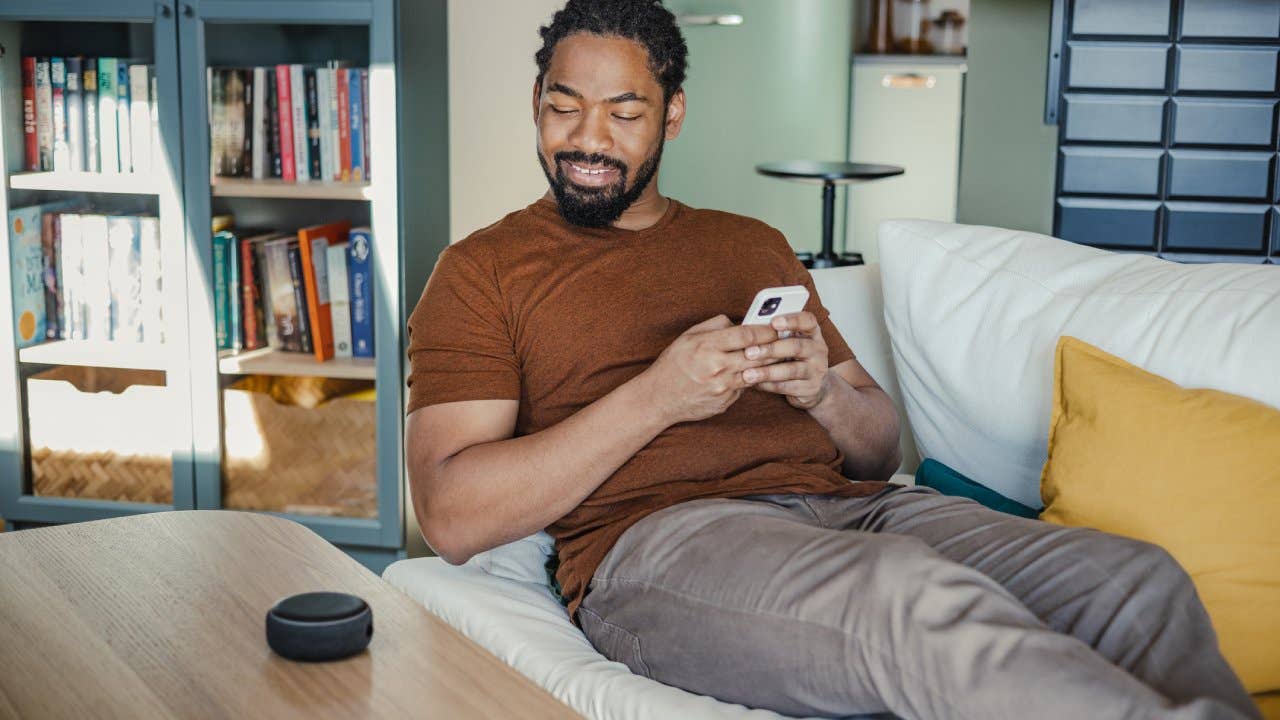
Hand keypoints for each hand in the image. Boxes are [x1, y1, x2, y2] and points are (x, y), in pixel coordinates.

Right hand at [639, 314, 781, 424]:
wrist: (659, 398)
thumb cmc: (673, 364)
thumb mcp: (688, 336)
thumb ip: (715, 325)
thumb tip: (738, 322)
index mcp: (708, 346)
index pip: (746, 335)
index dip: (765, 330)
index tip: (776, 326)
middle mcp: (717, 368)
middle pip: (757, 355)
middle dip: (774, 347)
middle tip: (785, 340)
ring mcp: (723, 388)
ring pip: (755, 373)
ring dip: (767, 364)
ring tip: (777, 356)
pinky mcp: (725, 402)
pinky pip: (744, 388)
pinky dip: (748, 379)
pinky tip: (752, 373)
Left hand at [741, 312, 829, 409]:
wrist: (812, 385)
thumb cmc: (792, 357)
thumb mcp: (789, 342)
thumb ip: (775, 335)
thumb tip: (747, 331)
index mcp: (812, 333)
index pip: (808, 321)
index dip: (792, 320)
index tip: (773, 322)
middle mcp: (818, 350)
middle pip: (796, 346)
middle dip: (771, 349)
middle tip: (748, 352)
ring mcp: (817, 370)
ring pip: (791, 370)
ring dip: (767, 372)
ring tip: (747, 374)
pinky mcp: (811, 388)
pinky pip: (787, 387)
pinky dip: (769, 385)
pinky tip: (755, 384)